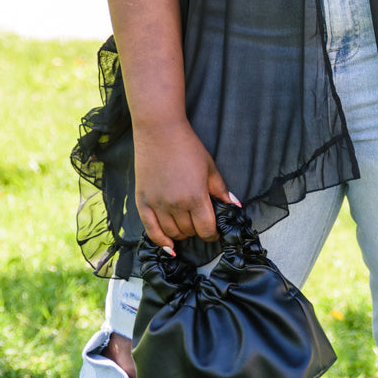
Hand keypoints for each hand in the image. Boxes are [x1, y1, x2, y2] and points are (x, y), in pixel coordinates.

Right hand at [133, 118, 236, 253]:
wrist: (160, 131)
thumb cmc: (188, 147)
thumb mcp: (210, 168)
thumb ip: (221, 190)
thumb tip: (235, 206)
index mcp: (195, 198)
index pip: (206, 230)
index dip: (212, 234)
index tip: (214, 230)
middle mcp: (175, 205)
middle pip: (189, 232)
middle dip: (197, 230)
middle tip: (199, 221)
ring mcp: (157, 204)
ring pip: (172, 233)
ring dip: (181, 233)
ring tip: (186, 225)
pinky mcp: (142, 201)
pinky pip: (150, 230)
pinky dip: (160, 240)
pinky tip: (168, 246)